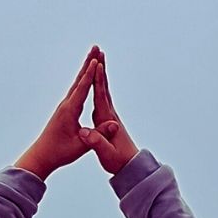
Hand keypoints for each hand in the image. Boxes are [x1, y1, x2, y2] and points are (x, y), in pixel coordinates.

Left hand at [15, 47, 101, 178]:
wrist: (42, 156)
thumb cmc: (61, 152)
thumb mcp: (82, 145)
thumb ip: (98, 134)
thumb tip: (113, 125)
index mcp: (69, 111)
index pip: (82, 88)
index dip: (90, 74)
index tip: (97, 60)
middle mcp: (66, 105)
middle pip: (79, 80)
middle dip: (88, 63)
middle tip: (95, 47)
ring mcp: (64, 106)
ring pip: (77, 83)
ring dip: (85, 68)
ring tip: (93, 55)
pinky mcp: (65, 110)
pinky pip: (75, 90)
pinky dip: (82, 80)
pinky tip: (85, 76)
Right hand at [79, 54, 139, 174]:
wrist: (131, 166)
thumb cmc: (118, 162)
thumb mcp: (106, 154)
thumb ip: (96, 142)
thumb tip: (86, 132)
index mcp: (108, 120)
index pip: (101, 96)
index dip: (97, 80)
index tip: (95, 64)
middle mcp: (110, 114)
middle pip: (104, 87)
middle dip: (101, 69)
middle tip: (99, 51)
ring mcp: (110, 116)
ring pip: (104, 90)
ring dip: (100, 74)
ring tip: (98, 60)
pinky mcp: (109, 120)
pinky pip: (102, 98)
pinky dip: (99, 86)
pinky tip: (97, 82)